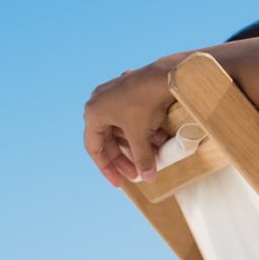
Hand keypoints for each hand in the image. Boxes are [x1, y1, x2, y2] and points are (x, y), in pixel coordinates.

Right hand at [83, 57, 180, 186]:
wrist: (165, 76)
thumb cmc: (145, 105)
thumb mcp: (141, 136)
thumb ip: (142, 159)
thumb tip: (148, 178)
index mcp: (94, 113)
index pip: (95, 149)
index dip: (107, 168)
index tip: (120, 183)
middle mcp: (99, 102)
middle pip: (110, 139)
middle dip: (126, 157)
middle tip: (139, 173)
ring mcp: (115, 93)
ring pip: (124, 127)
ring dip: (138, 143)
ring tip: (154, 156)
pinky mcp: (131, 89)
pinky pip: (134, 116)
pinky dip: (144, 129)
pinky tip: (160, 138)